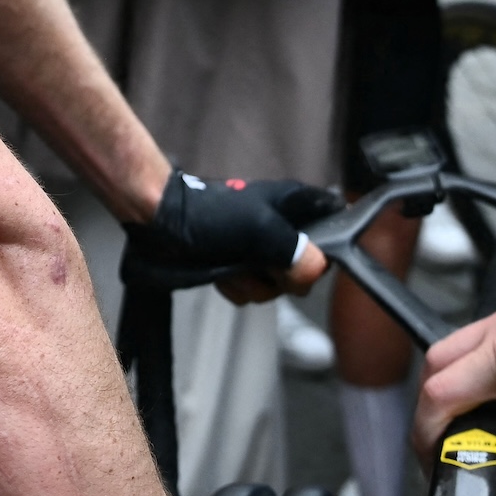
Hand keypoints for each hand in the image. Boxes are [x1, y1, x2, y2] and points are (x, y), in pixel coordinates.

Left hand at [123, 170, 329, 305]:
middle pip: (307, 266)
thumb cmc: (207, 216)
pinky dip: (235, 287)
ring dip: (252, 282)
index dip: (331, 242)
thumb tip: (315, 270)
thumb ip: (293, 250)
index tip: (310, 258)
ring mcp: (260, 250)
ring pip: (278, 284)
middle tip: (260, 262)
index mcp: (294, 204)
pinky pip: (252, 291)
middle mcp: (282, 228)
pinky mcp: (240, 267)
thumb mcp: (258, 229)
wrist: (160, 226)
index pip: (335, 219)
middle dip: (282, 275)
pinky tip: (220, 272)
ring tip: (232, 264)